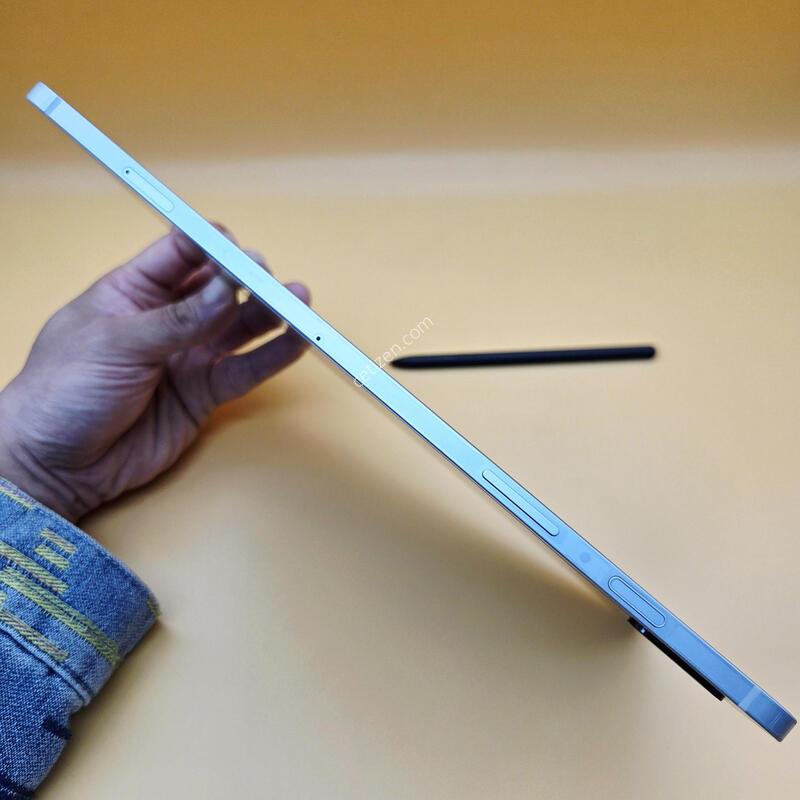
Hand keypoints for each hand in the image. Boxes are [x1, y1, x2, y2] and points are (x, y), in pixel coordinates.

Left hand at [0, 227, 309, 520]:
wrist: (56, 465)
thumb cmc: (63, 391)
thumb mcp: (116, 343)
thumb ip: (178, 320)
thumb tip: (228, 290)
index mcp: (133, 291)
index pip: (181, 252)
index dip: (213, 245)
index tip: (240, 250)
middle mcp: (167, 319)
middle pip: (219, 287)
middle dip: (248, 278)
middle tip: (268, 280)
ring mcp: (187, 357)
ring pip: (239, 326)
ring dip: (270, 313)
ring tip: (299, 300)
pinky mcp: (204, 393)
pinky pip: (245, 370)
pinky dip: (272, 356)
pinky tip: (296, 340)